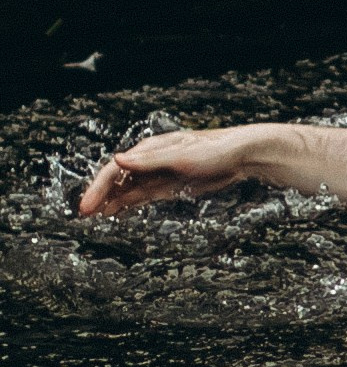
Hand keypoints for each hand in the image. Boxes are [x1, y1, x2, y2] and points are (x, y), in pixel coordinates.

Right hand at [78, 126, 275, 218]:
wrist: (242, 155)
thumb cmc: (216, 150)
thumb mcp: (182, 156)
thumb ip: (149, 160)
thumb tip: (117, 159)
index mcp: (150, 149)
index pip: (115, 169)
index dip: (99, 188)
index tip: (87, 207)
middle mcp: (151, 160)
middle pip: (118, 178)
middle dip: (100, 195)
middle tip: (85, 216)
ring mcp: (160, 172)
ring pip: (128, 188)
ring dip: (111, 200)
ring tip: (95, 217)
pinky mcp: (171, 184)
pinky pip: (143, 194)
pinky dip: (128, 202)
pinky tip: (118, 212)